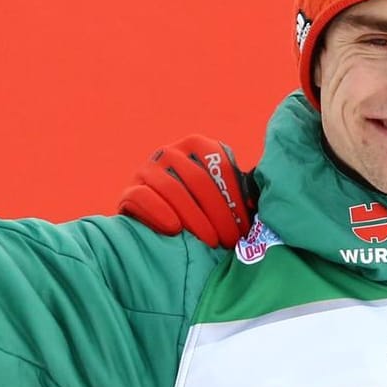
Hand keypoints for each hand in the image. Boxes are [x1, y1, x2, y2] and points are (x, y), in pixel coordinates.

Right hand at [118, 135, 255, 248]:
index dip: (235, 198)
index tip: (246, 224)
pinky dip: (159, 213)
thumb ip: (237, 189)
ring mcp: (147, 169)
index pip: (220, 166)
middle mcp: (170, 151)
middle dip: (219, 213)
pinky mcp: (129, 189)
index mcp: (197, 145)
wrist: (155, 212)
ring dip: (195, 218)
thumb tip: (257, 204)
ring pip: (173, 190)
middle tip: (231, 240)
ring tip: (211, 241)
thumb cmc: (198, 202)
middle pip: (199, 180)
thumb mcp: (218, 189)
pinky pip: (143, 197)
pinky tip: (175, 229)